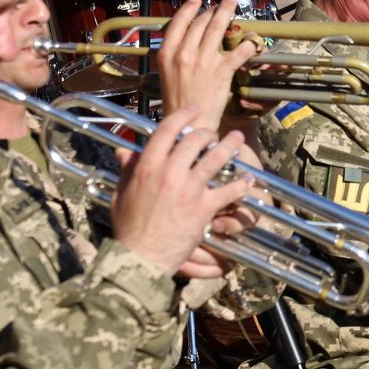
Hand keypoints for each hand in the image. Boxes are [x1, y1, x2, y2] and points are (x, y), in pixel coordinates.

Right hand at [109, 109, 256, 277]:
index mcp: (146, 167)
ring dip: (228, 147)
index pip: (166, 131)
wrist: (141, 256)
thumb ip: (126, 170)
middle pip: (193, 141)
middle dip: (207, 132)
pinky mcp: (203, 208)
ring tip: (235, 140)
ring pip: (214, 159)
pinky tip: (247, 179)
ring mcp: (188, 190)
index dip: (182, 117)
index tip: (192, 112)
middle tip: (213, 132)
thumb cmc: (129, 228)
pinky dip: (240, 184)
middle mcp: (168, 173)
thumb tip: (123, 152)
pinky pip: (227, 191)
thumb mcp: (121, 194)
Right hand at [157, 0, 261, 132]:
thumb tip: (185, 38)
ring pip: (218, 29)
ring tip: (233, 4)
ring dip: (227, 13)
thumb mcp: (166, 73)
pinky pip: (237, 52)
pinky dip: (247, 45)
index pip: (179, 22)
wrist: (188, 124)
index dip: (190, 8)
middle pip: (201, 22)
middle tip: (222, 3)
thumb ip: (174, 54)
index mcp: (167, 53)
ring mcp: (204, 62)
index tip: (198, 0)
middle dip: (213, 9)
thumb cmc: (176, 100)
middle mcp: (185, 53)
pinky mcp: (221, 72)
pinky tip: (252, 40)